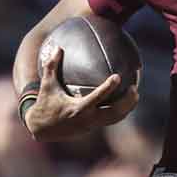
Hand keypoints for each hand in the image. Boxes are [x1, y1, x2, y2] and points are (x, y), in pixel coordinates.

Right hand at [23, 46, 138, 140]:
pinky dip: (120, 112)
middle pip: (113, 112)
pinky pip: (110, 120)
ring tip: (136, 95)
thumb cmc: (45, 103)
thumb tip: (58, 47)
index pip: (97, 97)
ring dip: (127, 108)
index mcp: (78, 109)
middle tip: (134, 88)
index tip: (118, 76)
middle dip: (126, 102)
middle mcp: (87, 119)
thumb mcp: (47, 85)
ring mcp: (91, 126)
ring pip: (114, 119)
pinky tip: (126, 102)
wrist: (41, 129)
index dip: (108, 87)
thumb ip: (52, 66)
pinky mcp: (92, 128)